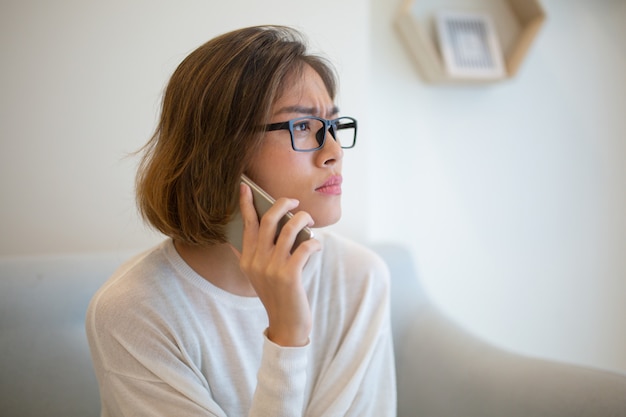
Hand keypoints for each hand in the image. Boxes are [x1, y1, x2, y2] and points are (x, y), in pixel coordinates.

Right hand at [238, 183, 321, 346]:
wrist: (286, 325)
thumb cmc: (278, 295)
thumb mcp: (259, 275)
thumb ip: (256, 253)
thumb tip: (261, 227)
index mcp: (247, 259)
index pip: (246, 225)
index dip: (246, 204)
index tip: (246, 187)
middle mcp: (256, 261)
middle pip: (267, 221)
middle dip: (282, 205)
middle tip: (294, 201)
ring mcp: (272, 268)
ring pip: (288, 230)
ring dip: (302, 220)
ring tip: (309, 220)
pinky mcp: (289, 275)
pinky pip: (304, 247)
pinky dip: (313, 242)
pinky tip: (316, 245)